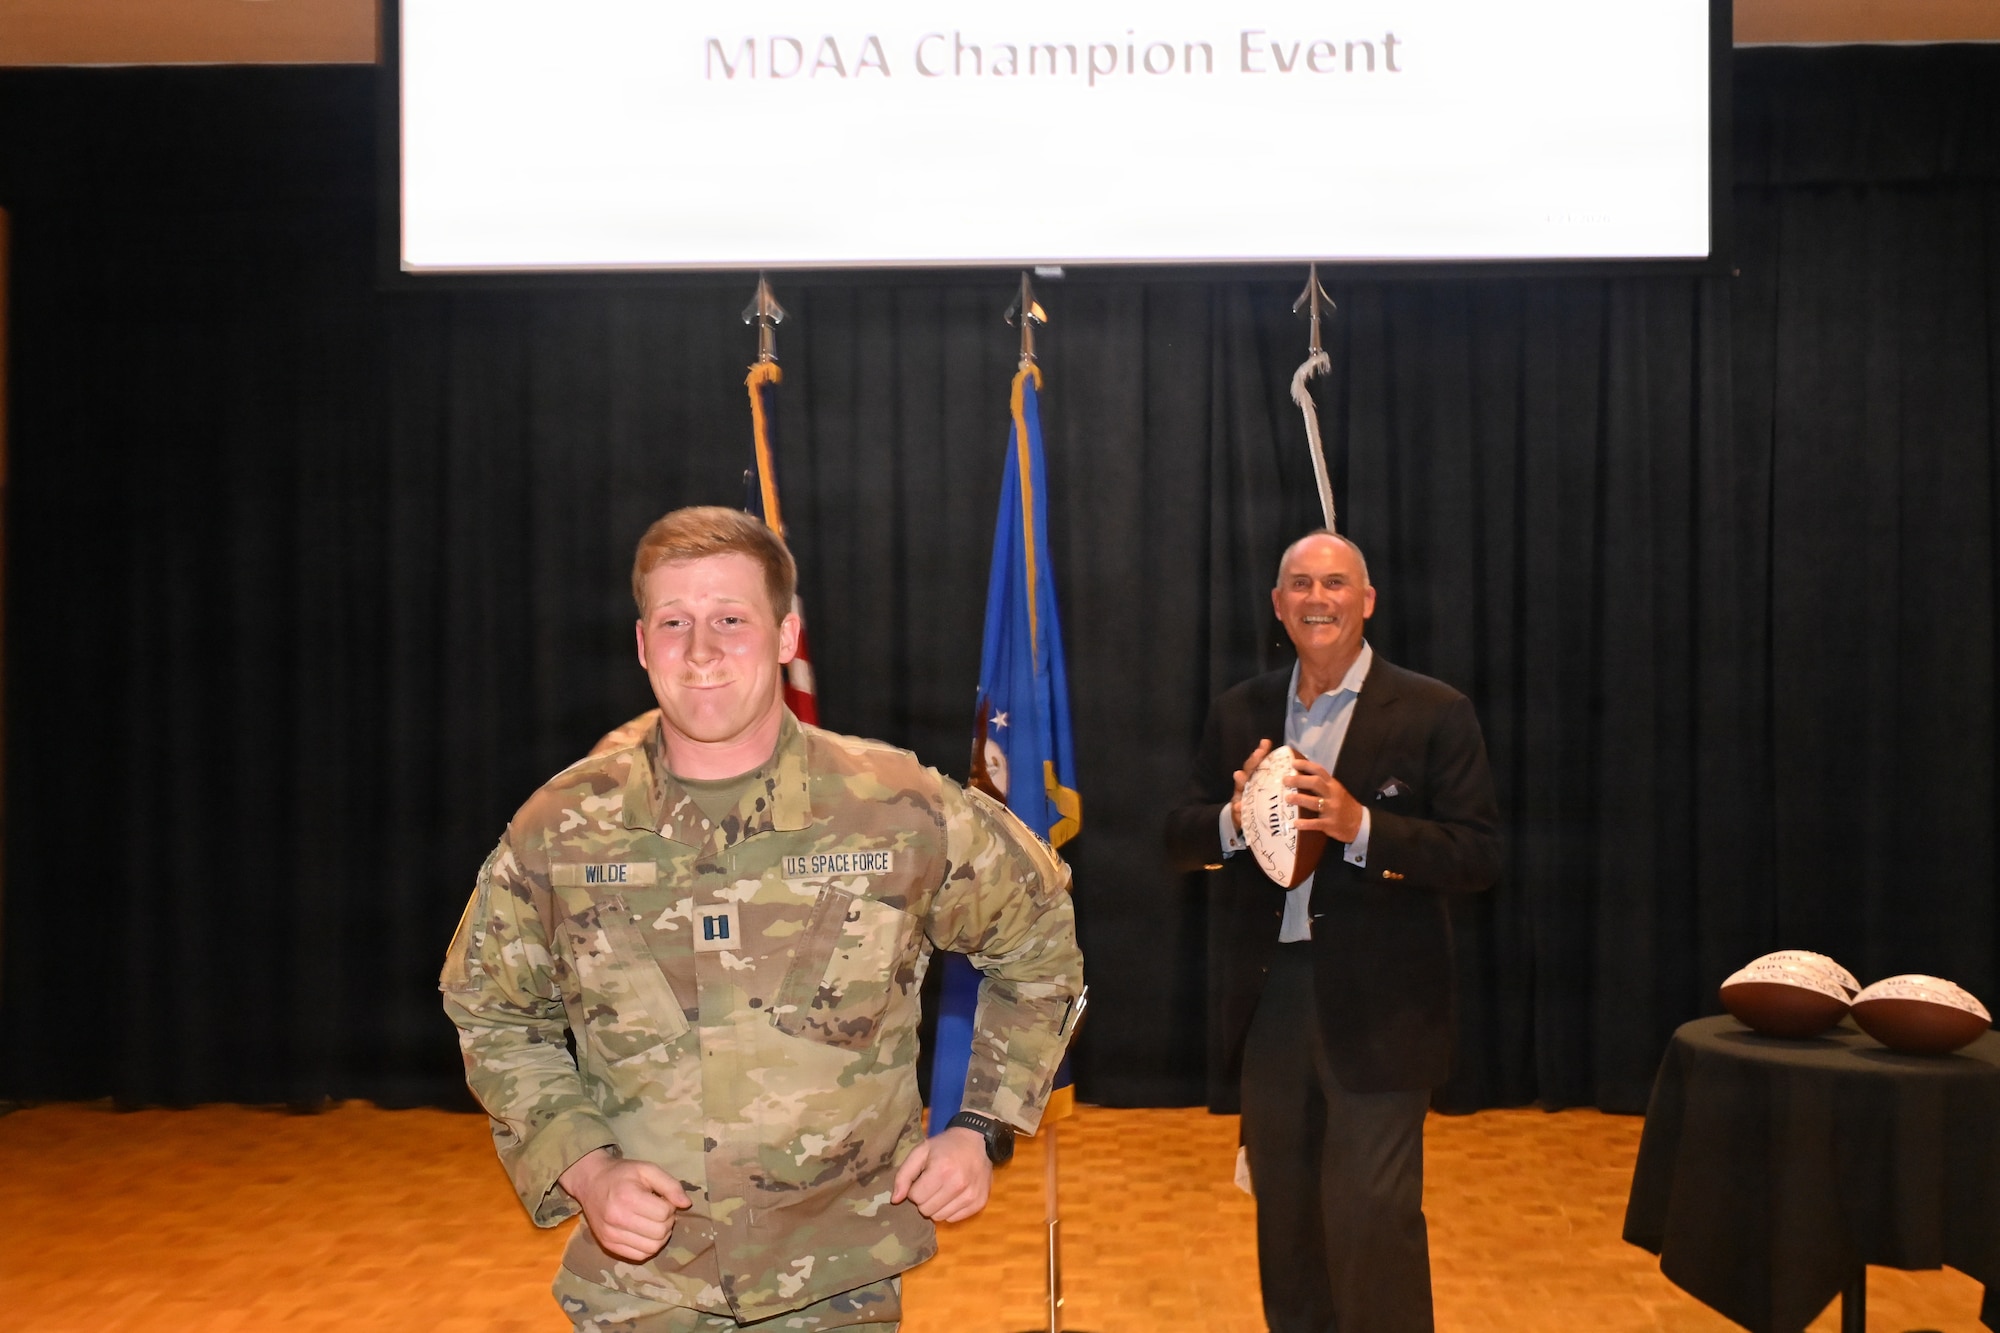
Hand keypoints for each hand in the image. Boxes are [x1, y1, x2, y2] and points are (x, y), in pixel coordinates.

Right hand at [559, 1148, 691, 1261]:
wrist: (591, 1182)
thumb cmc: (622, 1174)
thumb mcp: (647, 1169)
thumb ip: (670, 1185)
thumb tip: (687, 1204)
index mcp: (628, 1197)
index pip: (664, 1213)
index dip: (670, 1206)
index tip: (662, 1199)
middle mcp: (617, 1219)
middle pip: (660, 1232)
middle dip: (667, 1222)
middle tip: (661, 1212)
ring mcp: (611, 1235)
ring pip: (651, 1248)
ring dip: (660, 1237)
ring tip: (654, 1222)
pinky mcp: (608, 1245)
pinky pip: (639, 1256)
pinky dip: (648, 1247)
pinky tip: (645, 1233)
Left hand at [891, 1127, 993, 1223]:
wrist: (977, 1140)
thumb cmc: (945, 1146)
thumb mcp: (920, 1152)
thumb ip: (904, 1175)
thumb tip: (895, 1200)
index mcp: (942, 1170)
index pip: (916, 1197)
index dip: (914, 1189)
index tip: (922, 1179)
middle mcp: (958, 1185)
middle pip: (926, 1210)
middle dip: (924, 1199)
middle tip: (931, 1185)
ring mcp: (971, 1196)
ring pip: (940, 1217)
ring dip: (936, 1206)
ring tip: (942, 1190)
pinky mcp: (979, 1203)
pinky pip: (954, 1219)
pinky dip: (950, 1210)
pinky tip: (953, 1195)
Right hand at [1230, 739, 1275, 835]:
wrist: (1246, 822)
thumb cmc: (1263, 808)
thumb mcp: (1270, 796)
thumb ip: (1279, 785)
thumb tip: (1298, 770)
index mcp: (1256, 780)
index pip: (1259, 764)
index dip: (1261, 753)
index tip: (1266, 743)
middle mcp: (1247, 786)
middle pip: (1249, 770)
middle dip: (1253, 761)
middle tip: (1258, 752)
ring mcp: (1241, 797)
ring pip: (1241, 786)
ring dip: (1241, 780)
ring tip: (1239, 775)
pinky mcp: (1239, 812)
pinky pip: (1238, 810)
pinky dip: (1238, 808)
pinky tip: (1238, 807)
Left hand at [1284, 758, 1364, 842]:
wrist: (1360, 824)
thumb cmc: (1344, 805)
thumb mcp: (1336, 791)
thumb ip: (1322, 785)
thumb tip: (1300, 777)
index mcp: (1333, 785)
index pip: (1320, 771)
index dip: (1306, 765)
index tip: (1293, 763)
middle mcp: (1333, 795)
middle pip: (1315, 783)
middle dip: (1299, 780)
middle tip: (1285, 780)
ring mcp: (1332, 810)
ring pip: (1314, 802)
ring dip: (1299, 799)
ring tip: (1287, 798)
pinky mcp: (1331, 824)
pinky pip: (1316, 824)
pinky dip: (1305, 824)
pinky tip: (1295, 823)